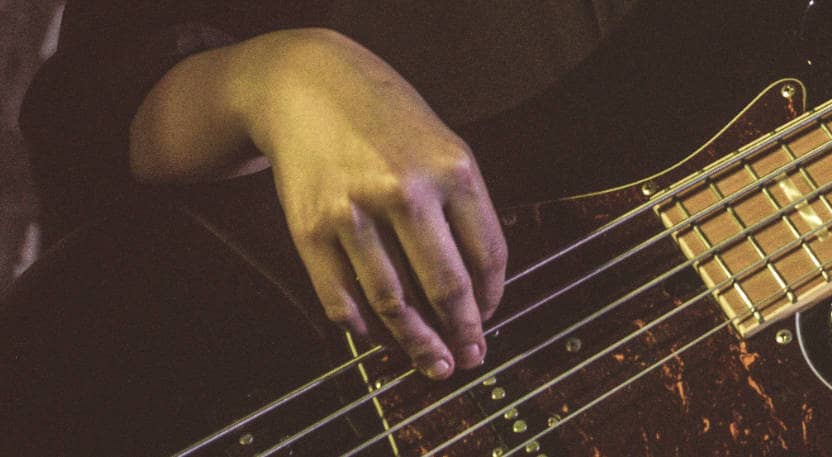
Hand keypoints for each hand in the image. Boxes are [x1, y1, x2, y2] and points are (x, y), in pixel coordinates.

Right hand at [238, 30, 506, 378]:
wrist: (306, 85)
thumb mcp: (442, 143)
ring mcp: (353, 212)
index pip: (489, 255)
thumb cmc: (384, 117)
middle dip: (462, 334)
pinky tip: (377, 337)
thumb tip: (477, 285)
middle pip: (446, 287)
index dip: (493, 299)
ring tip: (430, 363)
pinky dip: (362, 328)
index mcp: (452, 169)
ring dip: (415, 343)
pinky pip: (340, 298)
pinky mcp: (309, 229)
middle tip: (467, 358)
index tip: (489, 318)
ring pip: (393, 303)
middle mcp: (406, 191)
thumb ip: (464, 206)